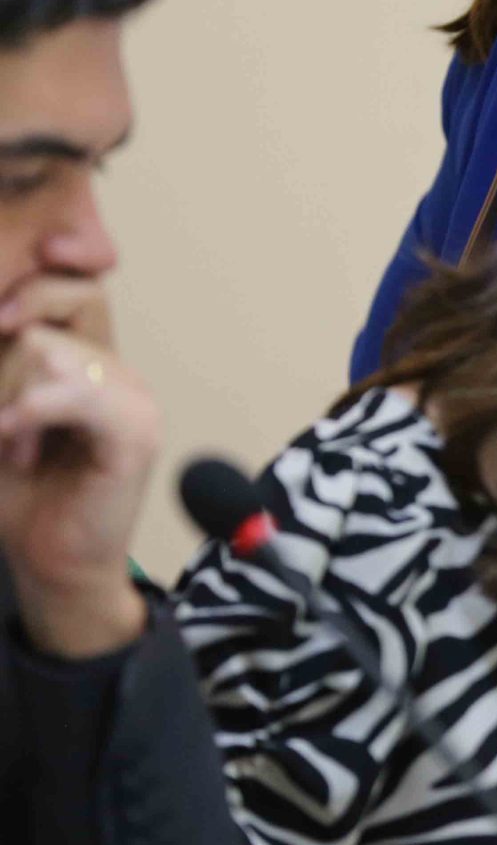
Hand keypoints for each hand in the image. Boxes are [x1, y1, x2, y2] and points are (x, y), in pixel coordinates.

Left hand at [0, 276, 154, 658]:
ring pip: (49, 353)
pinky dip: (30, 415)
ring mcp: (133, 400)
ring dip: (10, 400)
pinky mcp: (134, 433)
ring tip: (17, 447)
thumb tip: (1, 324)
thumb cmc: (21, 494)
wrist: (52, 562)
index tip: (4, 316)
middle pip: (45, 319)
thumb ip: (3, 367)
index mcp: (90, 363)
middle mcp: (119, 373)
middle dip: (2, 365)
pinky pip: (74, 393)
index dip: (41, 282)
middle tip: (4, 425)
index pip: (72, 288)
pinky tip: (18, 445)